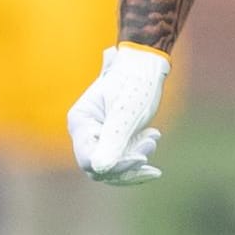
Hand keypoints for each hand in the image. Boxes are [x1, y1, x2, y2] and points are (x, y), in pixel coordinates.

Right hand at [67, 43, 168, 183]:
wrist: (146, 66)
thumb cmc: (135, 82)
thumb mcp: (126, 113)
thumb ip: (112, 141)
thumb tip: (99, 168)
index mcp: (81, 122)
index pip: (88, 159)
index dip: (114, 165)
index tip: (142, 158)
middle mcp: (85, 132)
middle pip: (100, 168)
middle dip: (129, 162)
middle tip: (152, 140)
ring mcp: (97, 137)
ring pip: (112, 169)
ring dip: (136, 159)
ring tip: (154, 136)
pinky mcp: (111, 140)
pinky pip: (121, 162)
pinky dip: (138, 157)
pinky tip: (153, 138)